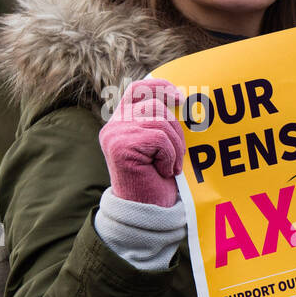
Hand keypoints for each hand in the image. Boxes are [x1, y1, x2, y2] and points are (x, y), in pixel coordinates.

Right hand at [99, 78, 185, 206]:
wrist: (148, 209)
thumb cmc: (158, 179)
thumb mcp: (161, 146)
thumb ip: (160, 122)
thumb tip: (181, 96)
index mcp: (123, 121)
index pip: (137, 90)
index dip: (158, 87)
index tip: (180, 96)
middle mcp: (114, 124)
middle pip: (155, 106)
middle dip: (176, 131)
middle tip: (178, 157)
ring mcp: (115, 134)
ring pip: (158, 121)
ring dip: (174, 147)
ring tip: (170, 166)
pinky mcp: (120, 146)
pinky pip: (158, 138)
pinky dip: (168, 156)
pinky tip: (161, 171)